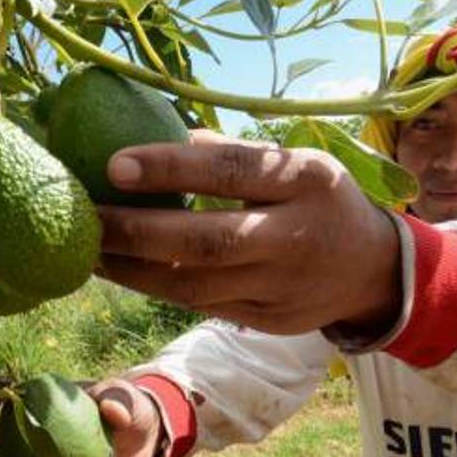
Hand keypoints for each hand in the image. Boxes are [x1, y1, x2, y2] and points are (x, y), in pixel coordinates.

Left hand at [96, 131, 401, 335]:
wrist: (372, 269)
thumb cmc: (317, 199)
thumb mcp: (293, 162)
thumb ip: (233, 152)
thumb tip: (155, 135)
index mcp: (306, 181)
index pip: (231, 171)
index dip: (169, 167)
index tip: (113, 165)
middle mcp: (296, 236)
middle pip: (207, 241)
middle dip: (136, 232)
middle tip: (84, 219)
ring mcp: (284, 287)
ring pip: (196, 286)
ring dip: (133, 271)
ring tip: (89, 251)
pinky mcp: (270, 322)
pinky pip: (202, 306)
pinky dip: (156, 289)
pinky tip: (121, 272)